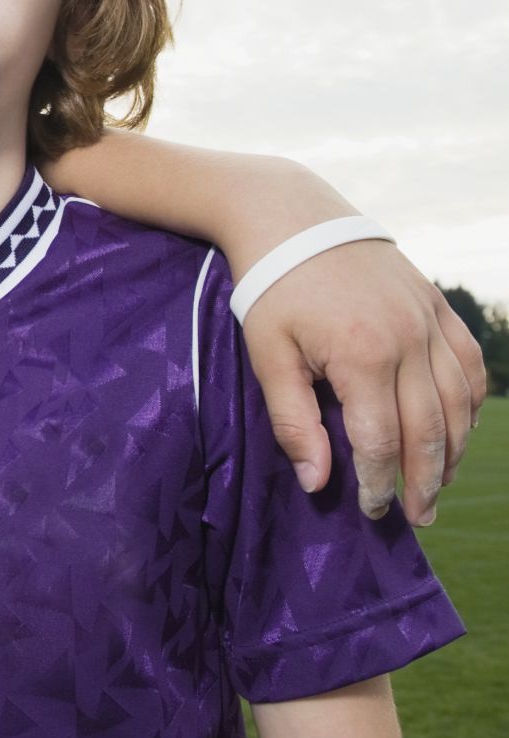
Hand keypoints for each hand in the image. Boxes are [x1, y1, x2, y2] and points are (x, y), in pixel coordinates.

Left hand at [245, 241, 484, 522]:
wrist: (294, 220)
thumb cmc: (271, 289)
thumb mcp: (267, 355)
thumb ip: (293, 421)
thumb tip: (318, 482)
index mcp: (362, 355)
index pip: (382, 441)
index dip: (381, 483)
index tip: (373, 511)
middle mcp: (409, 339)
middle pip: (430, 430)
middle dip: (424, 482)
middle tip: (417, 518)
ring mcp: (430, 321)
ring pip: (459, 402)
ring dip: (453, 451)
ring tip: (437, 486)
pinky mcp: (438, 307)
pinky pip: (469, 366)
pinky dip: (469, 405)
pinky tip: (458, 432)